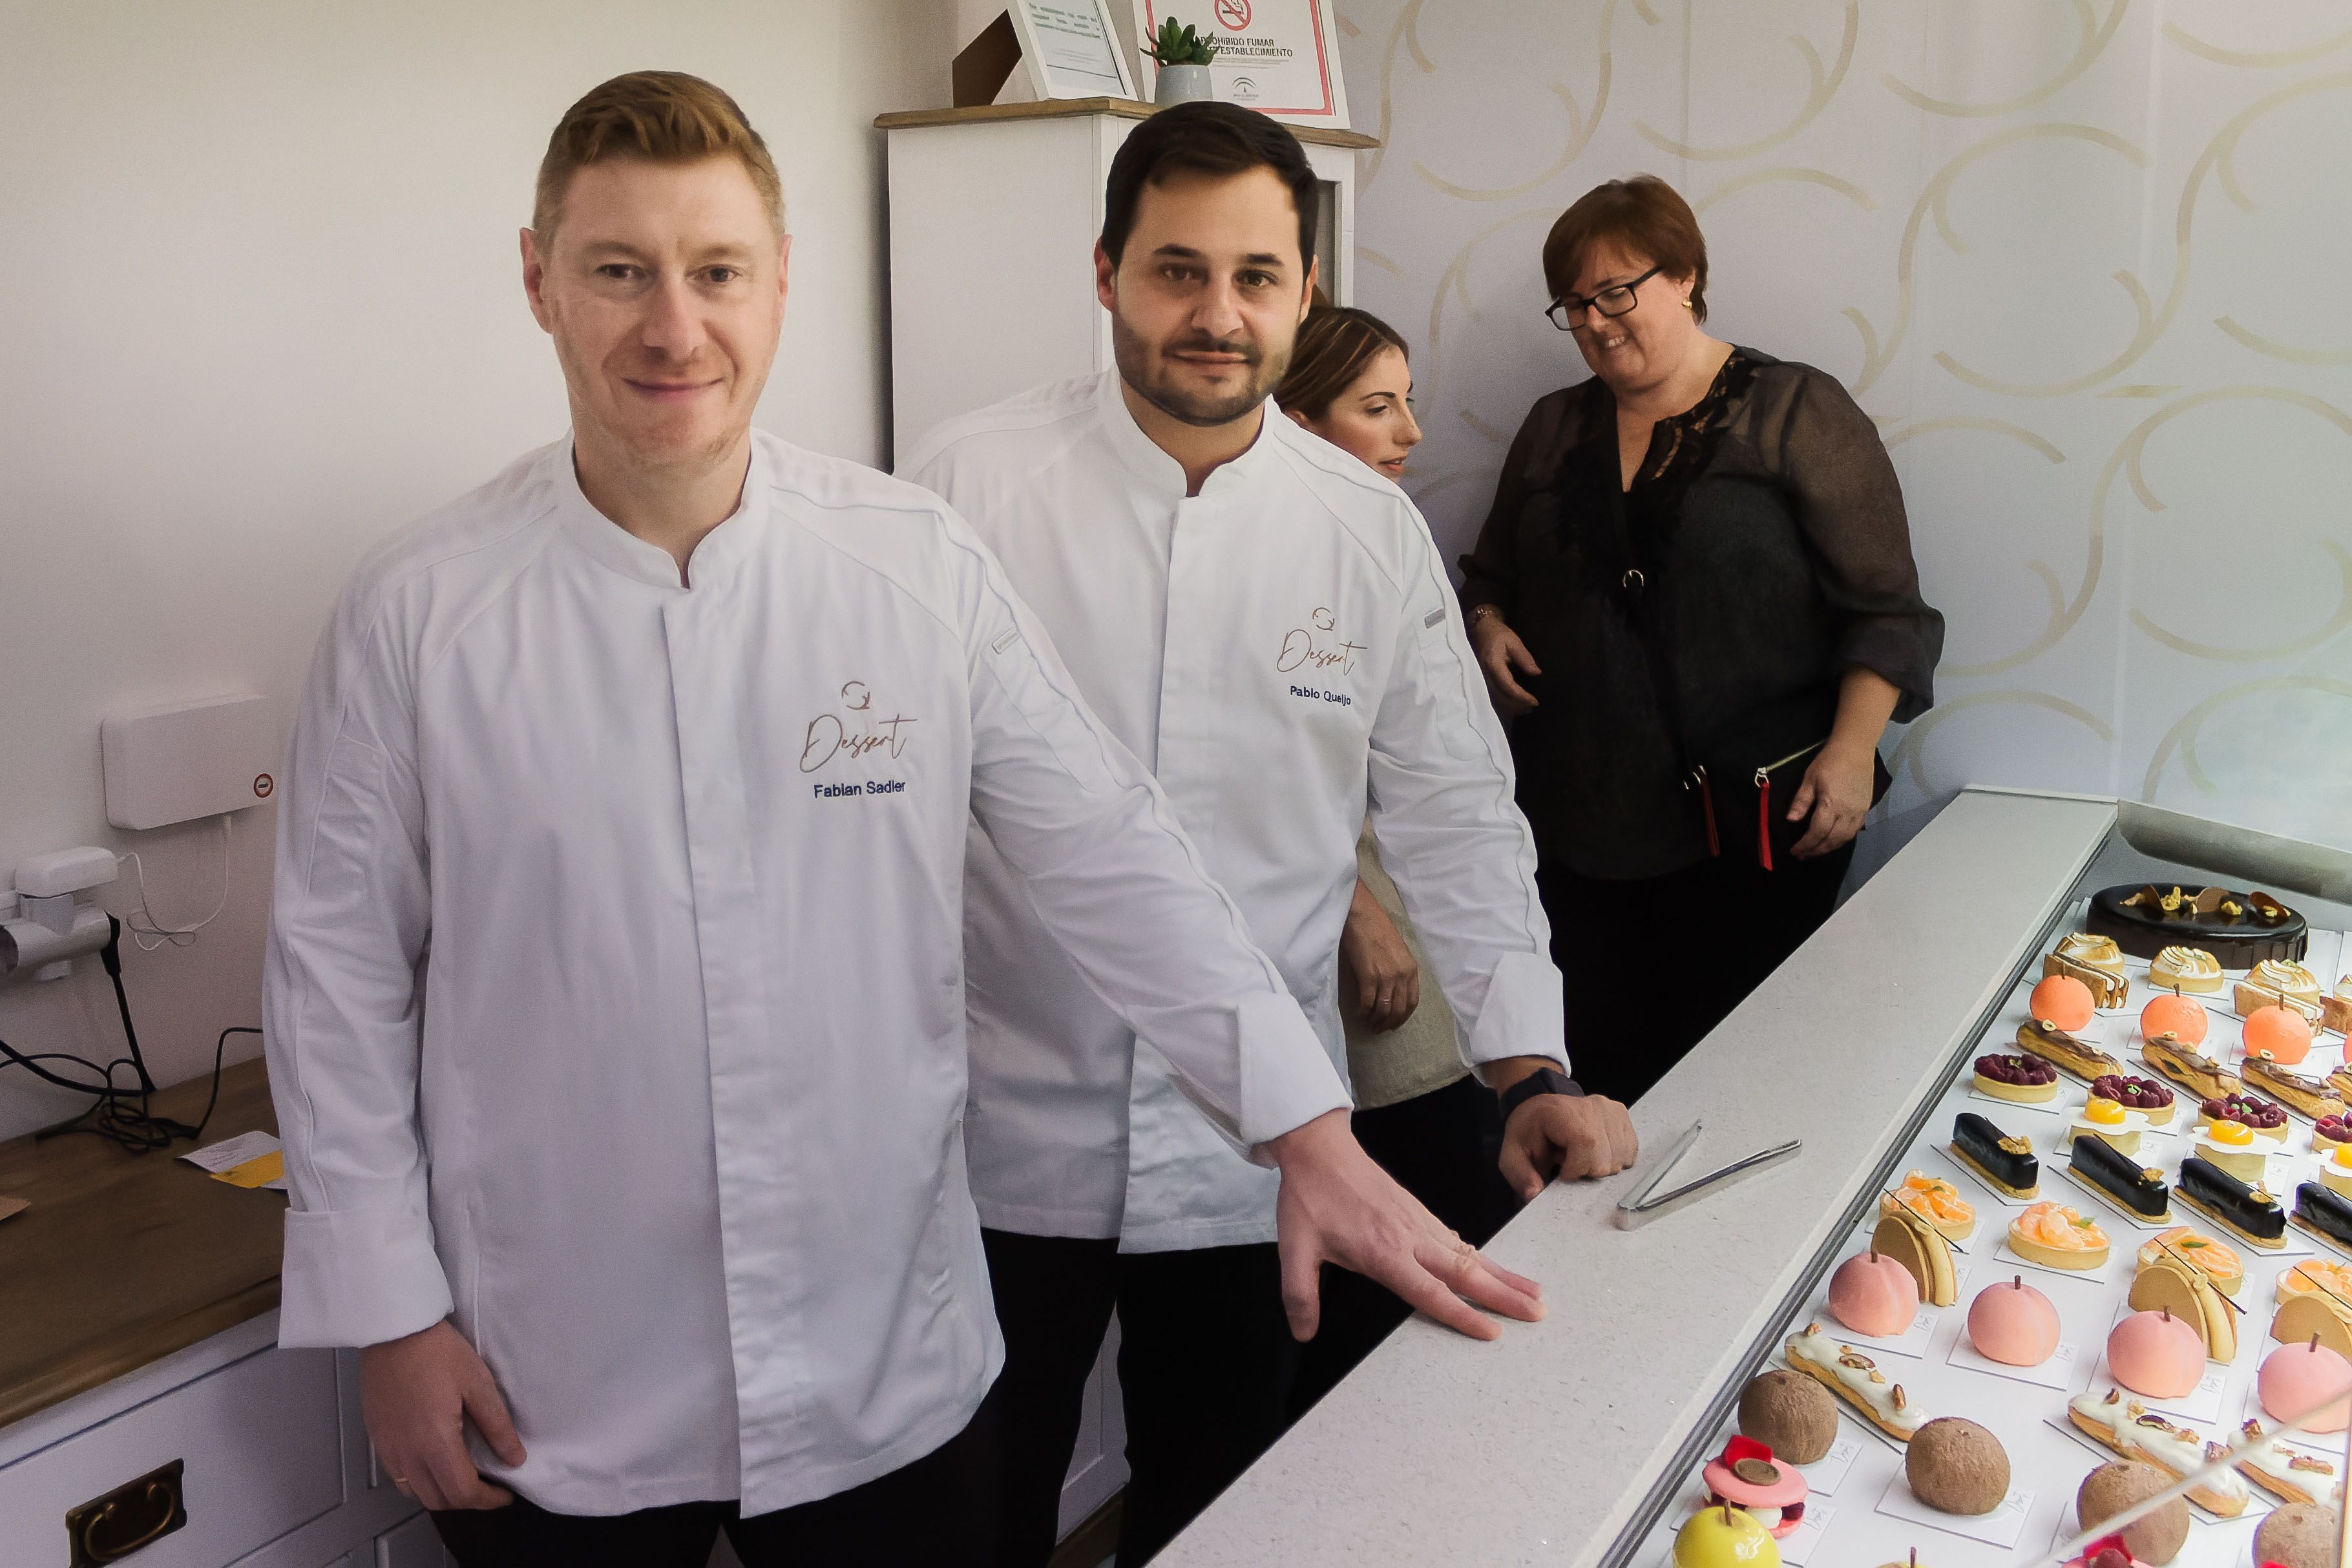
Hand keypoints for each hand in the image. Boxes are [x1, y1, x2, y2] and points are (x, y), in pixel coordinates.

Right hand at [361, 1320, 525, 1510]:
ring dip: (442, 1493)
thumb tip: (514, 1457)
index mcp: (434, 1442)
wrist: (394, 1332)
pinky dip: (420, 1481)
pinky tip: (436, 1461)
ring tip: (464, 1475)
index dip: (488, 1500)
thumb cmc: (437, 1352)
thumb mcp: (478, 1383)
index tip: (505, 1494)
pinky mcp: (377, 1439)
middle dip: (467, 1500)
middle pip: (438, 1500)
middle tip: (489, 1486)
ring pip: (416, 1493)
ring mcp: (388, 1449)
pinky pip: (399, 1477)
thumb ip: (496, 1426)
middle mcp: (407, 1454)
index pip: (462, 1493)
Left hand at [1266, 1109, 1544, 1341]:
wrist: (1319, 1150)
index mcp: (1384, 1253)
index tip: (1493, 1333)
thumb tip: (1303, 1333)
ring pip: (1470, 1255)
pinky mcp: (1420, 1212)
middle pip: (1466, 1272)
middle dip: (1505, 1295)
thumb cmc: (1310, 1199)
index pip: (1431, 1292)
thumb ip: (1299, 1295)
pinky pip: (1457, 1240)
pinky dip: (1482, 1257)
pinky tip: (1494, 1268)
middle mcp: (1411, 1238)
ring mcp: (1420, 1223)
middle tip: (1538, 1313)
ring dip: (1504, 1275)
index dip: (1463, 1315)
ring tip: (1535, 1293)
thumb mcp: (1294, 1249)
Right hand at [1338, 881, 1418, 1031]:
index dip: (1402, 1017)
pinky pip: (1367, 1002)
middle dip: (1388, 1023)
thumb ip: (1399, 970)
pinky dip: (1363, 1012)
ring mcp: (1386, 976)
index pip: (1412, 1002)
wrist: (1361, 915)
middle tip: (1378, 1028)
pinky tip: (1358, 1013)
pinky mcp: (1368, 976)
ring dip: (1375, 1020)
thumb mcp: (1397, 951)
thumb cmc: (1376, 928)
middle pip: (1398, 1009)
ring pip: (1383, 1009)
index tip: (1393, 1023)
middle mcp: (1401, 975)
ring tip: (1368, 1023)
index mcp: (1411, 968)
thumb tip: (1392, 989)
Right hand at [1469, 612, 1539, 715]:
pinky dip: (1503, 705)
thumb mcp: (1513, 641)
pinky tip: (1512, 707)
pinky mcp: (1480, 682)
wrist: (1479, 630)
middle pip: (1500, 697)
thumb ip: (1524, 657)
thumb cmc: (1497, 634)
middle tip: (1532, 707)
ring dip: (1510, 708)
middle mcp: (1484, 675)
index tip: (1534, 701)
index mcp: (1493, 665)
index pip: (1507, 686)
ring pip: (1494, 700)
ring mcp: (1480, 680)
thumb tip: (1536, 673)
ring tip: (1525, 709)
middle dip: (1517, 705)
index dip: (1521, 696)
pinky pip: (1491, 697)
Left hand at [1499, 1091, 1638, 1198]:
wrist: (1540, 1107)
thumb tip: (1534, 1195)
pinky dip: (1615, 1159)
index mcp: (1562, 1113)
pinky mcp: (1622, 1115)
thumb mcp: (1513, 1154)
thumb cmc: (1530, 1129)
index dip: (1576, 1168)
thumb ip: (1521, 1176)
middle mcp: (1592, 1106)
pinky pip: (1630, 1151)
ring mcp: (1611, 1110)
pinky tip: (1597, 1153)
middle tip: (1570, 1161)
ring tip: (1582, 1155)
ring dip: (1602, 1166)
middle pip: (1606, 1159)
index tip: (1562, 1170)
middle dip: (1588, 1171)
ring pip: (1621, 1158)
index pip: (1587, 1146)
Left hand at [1784, 740, 1876, 858]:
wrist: (1855, 750)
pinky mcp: (1865, 809)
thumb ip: (1801, 801)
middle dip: (1816, 850)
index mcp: (1832, 804)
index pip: (1817, 832)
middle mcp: (1848, 812)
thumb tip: (1790, 820)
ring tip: (1815, 852)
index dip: (1805, 844)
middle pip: (1832, 840)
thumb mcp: (1809, 779)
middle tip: (1803, 856)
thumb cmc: (1829, 762)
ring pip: (1845, 838)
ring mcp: (1859, 812)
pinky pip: (1854, 831)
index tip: (1794, 851)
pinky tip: (1832, 841)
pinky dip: (1842, 840)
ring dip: (1829, 848)